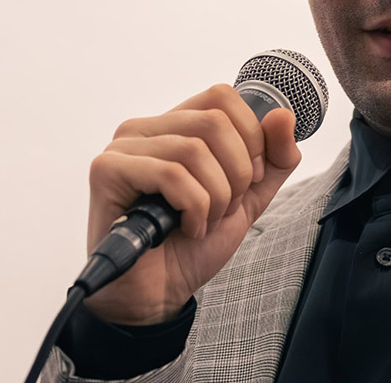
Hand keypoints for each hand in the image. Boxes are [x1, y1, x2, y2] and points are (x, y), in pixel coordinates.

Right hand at [81, 83, 300, 324]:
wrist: (159, 293)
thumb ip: (273, 159)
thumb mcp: (249, 197)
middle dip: (236, 174)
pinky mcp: (107, 171)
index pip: (222, 97)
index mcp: (175, 125)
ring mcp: (123, 148)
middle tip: (225, 208)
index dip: (249, 138)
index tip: (249, 179)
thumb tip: (283, 116)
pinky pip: (171, 174)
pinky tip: (186, 228)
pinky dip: (194, 208)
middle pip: (214, 121)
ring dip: (216, 197)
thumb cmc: (193, 243)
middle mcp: (145, 128)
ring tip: (204, 222)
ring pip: (194, 150)